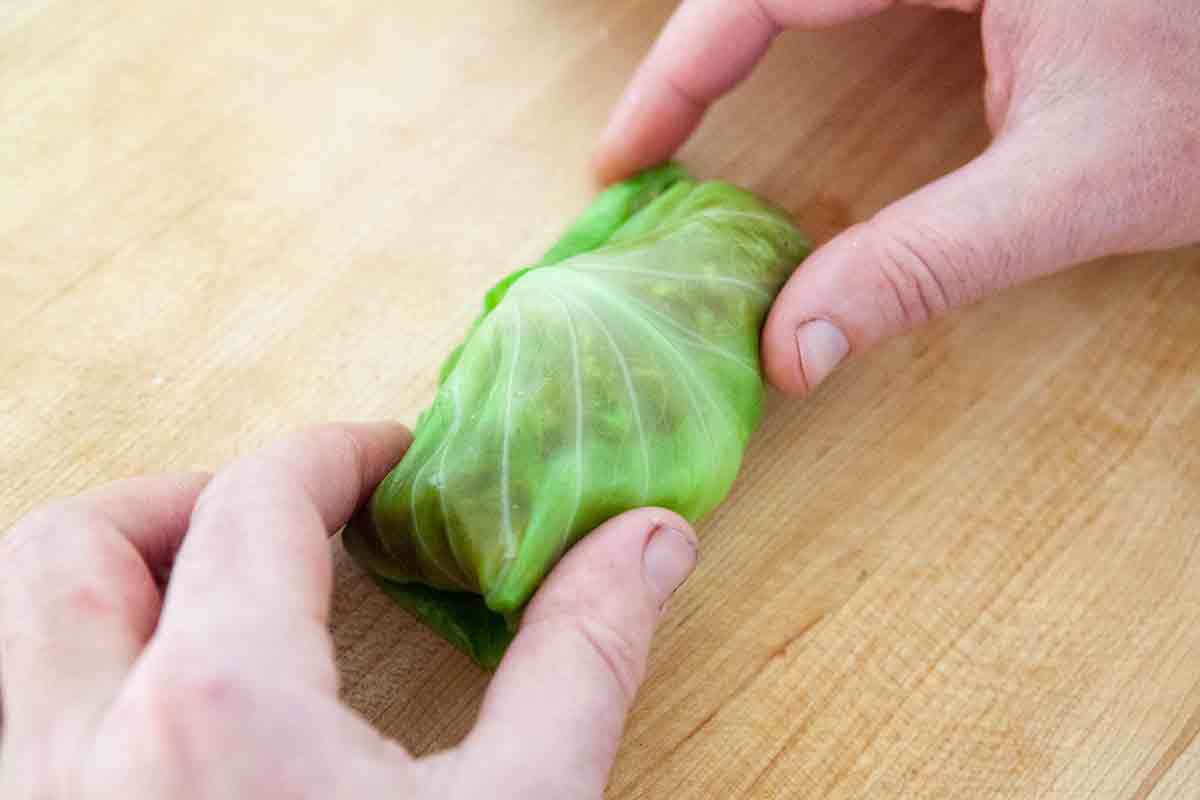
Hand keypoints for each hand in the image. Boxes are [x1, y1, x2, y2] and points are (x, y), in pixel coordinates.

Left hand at [0, 423, 697, 798]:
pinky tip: (176, 724)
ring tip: (214, 600)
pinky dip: (79, 678)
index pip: (259, 502)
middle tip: (277, 518)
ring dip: (108, 584)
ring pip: (13, 637)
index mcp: (217, 709)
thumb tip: (645, 538)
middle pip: (75, 545)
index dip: (334, 453)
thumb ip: (582, 654)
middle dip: (181, 498)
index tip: (385, 458)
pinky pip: (14, 727)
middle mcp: (78, 755)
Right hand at [594, 0, 1199, 392]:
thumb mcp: (1073, 187)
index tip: (622, 159)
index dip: (674, 74)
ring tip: (687, 117)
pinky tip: (782, 72)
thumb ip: (923, 265)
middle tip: (644, 151)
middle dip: (692, 58)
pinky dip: (797, 26)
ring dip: (735, 35)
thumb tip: (793, 346)